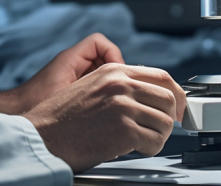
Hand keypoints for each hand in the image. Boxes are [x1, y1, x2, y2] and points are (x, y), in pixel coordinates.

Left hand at [0, 32, 123, 114]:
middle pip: (104, 56)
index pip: (98, 42)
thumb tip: (116, 86)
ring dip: (108, 83)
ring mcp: (72, 73)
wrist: (15, 113)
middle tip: (118, 92)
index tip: (116, 76)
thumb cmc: (35, 104)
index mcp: (70, 59)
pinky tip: (100, 107)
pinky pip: (93, 81)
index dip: (113, 55)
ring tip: (111, 101)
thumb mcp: (66, 96)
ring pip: (101, 70)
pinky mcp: (72, 85)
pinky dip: (100, 91)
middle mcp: (72, 62)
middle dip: (114, 72)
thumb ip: (91, 87)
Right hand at [23, 63, 186, 172]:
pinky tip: (136, 149)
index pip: (161, 76)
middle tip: (162, 129)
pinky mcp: (124, 129)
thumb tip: (148, 95)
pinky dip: (151, 149)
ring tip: (142, 141)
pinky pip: (156, 142)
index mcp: (114, 71)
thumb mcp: (92, 87)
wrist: (42, 135)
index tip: (178, 107)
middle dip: (170, 117)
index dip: (175, 94)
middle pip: (169, 97)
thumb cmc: (63, 118)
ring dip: (158, 135)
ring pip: (165, 121)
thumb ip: (119, 85)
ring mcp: (123, 105)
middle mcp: (120, 84)